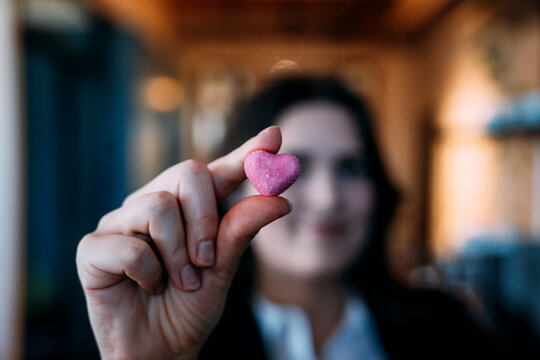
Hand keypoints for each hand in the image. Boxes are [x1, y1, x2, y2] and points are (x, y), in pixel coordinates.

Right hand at [76, 127, 290, 359]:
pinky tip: (146, 287)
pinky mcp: (93, 246)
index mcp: (188, 208)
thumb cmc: (189, 306)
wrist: (159, 349)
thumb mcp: (224, 270)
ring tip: (179, 282)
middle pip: (187, 173)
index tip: (274, 137)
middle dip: (205, 220)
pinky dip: (148, 273)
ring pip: (157, 206)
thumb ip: (242, 231)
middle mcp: (153, 204)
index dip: (246, 152)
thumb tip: (278, 199)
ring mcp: (121, 222)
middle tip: (206, 261)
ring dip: (178, 254)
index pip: (218, 171)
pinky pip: (130, 244)